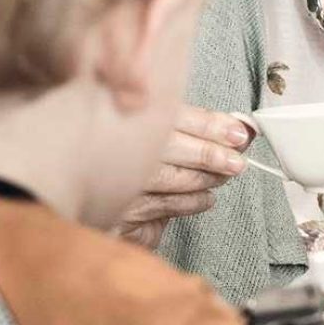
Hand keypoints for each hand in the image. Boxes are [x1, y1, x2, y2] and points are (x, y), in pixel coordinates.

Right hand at [110, 107, 251, 244]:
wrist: (82, 198)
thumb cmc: (128, 160)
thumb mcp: (156, 136)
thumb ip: (193, 130)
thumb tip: (241, 131)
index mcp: (125, 116)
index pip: (170, 115)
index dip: (207, 124)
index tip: (237, 131)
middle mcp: (115, 145)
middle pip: (169, 145)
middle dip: (210, 153)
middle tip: (236, 161)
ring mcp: (115, 179)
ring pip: (169, 177)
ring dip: (204, 178)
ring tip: (224, 176)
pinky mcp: (119, 210)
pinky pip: (164, 205)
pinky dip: (191, 201)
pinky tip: (206, 198)